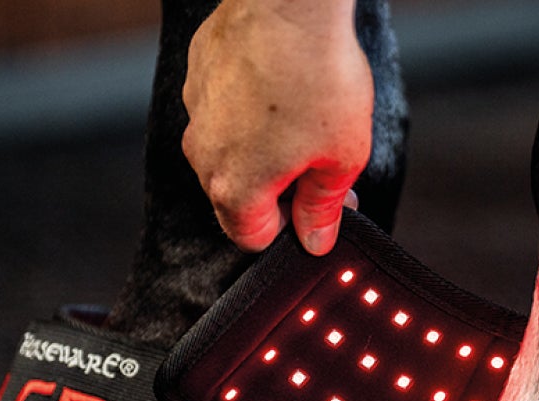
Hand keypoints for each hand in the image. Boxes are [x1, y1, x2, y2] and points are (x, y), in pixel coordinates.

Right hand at [182, 0, 372, 255]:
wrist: (289, 4)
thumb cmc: (318, 76)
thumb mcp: (343, 155)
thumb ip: (324, 205)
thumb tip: (316, 237)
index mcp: (235, 188)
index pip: (252, 238)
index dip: (291, 227)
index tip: (317, 203)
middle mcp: (204, 156)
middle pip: (237, 194)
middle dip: (278, 186)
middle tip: (320, 158)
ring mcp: (195, 112)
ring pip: (228, 147)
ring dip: (262, 143)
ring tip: (304, 112)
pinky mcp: (198, 73)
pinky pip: (222, 105)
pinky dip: (249, 104)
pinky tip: (282, 83)